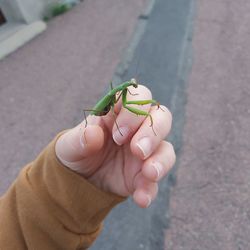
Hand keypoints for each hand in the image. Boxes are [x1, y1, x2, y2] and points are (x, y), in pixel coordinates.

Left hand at [55, 85, 175, 207]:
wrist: (79, 180)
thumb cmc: (76, 152)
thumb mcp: (69, 144)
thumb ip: (79, 138)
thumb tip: (93, 133)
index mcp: (118, 113)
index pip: (138, 97)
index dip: (133, 112)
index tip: (117, 134)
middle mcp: (136, 129)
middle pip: (161, 117)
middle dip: (152, 133)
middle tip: (135, 150)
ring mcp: (144, 152)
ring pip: (166, 148)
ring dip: (161, 160)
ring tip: (148, 173)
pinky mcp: (144, 175)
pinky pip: (156, 180)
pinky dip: (151, 189)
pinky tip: (141, 198)